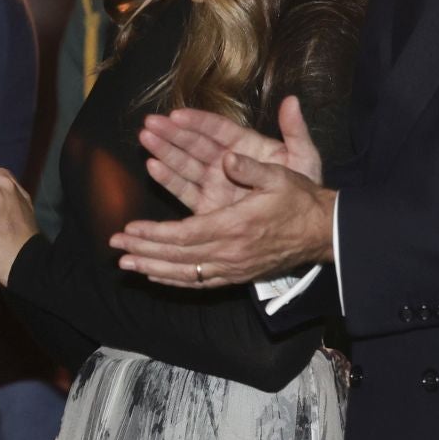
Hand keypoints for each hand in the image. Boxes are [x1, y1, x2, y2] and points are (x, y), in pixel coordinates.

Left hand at [111, 147, 334, 288]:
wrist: (323, 233)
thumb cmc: (299, 200)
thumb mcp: (279, 175)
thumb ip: (250, 167)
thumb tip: (227, 157)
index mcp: (235, 226)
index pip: (185, 234)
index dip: (154, 234)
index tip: (130, 230)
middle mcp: (230, 252)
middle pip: (178, 256)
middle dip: (143, 252)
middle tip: (115, 248)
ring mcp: (233, 268)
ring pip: (185, 273)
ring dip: (153, 269)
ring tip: (127, 265)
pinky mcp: (237, 275)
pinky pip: (199, 283)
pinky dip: (174, 281)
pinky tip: (157, 277)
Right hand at [139, 96, 323, 214]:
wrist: (304, 225)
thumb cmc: (304, 188)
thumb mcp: (304, 157)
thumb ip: (295, 130)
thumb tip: (292, 101)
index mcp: (247, 146)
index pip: (218, 129)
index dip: (198, 121)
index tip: (177, 115)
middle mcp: (226, 161)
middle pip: (195, 144)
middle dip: (172, 133)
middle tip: (150, 123)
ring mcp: (215, 183)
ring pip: (185, 164)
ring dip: (165, 151)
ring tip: (145, 138)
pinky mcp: (208, 205)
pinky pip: (185, 191)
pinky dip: (169, 179)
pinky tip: (153, 166)